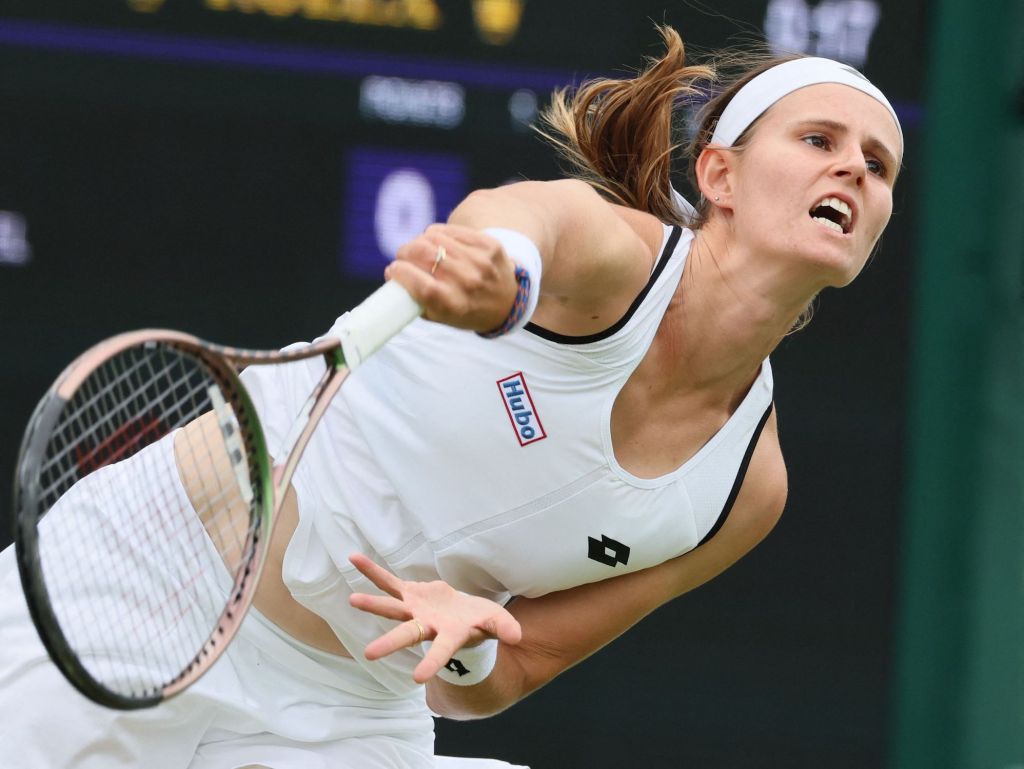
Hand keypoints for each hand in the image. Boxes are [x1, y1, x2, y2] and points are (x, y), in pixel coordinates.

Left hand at [348, 553, 521, 683]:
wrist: (461, 613)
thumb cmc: (479, 621)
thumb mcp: (496, 622)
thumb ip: (504, 628)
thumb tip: (517, 637)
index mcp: (448, 635)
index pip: (440, 651)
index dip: (431, 662)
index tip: (417, 678)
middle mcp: (427, 626)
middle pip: (407, 635)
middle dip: (390, 644)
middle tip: (369, 654)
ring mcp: (414, 610)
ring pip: (391, 607)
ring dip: (372, 604)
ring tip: (352, 600)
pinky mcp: (409, 593)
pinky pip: (388, 582)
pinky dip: (372, 572)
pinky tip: (354, 559)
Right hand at [384, 223, 517, 332]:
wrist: (508, 302)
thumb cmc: (465, 311)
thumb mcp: (441, 317)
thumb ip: (416, 300)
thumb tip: (393, 276)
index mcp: (454, 306)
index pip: (421, 285)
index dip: (401, 273)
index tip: (392, 270)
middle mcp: (469, 283)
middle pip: (424, 255)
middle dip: (405, 252)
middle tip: (402, 257)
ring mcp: (480, 262)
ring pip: (434, 237)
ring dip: (419, 242)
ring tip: (419, 250)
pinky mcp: (488, 244)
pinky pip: (450, 230)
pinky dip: (437, 234)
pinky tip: (437, 242)